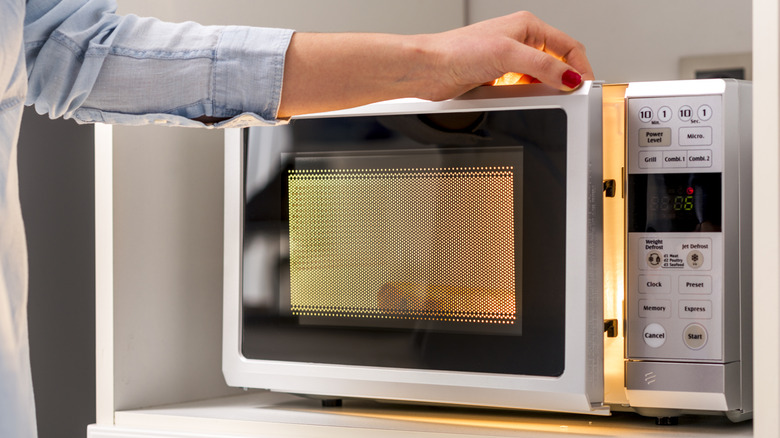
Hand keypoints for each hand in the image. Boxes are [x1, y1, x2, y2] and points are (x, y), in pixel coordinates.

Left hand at [415, 11, 593, 100]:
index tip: (585, 87)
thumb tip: (569, 77)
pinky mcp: (497, 79)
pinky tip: (523, 100)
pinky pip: (523, 90)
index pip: (569, 47)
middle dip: (564, 80)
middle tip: (570, 97)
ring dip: (545, 90)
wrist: (429, 69)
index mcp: (527, 26)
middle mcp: (519, 41)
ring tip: (546, 99)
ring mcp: (508, 61)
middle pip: (557, 63)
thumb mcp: (508, 55)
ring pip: (540, 79)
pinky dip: (528, 97)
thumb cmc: (458, 51)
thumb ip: (544, 66)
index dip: (580, 67)